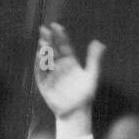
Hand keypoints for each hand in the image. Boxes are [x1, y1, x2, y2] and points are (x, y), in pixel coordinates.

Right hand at [34, 23, 104, 137]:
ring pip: (46, 60)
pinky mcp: (44, 84)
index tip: (56, 26)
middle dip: (48, 40)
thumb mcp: (92, 75)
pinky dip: (39, 65)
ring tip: (42, 42)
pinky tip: (39, 56)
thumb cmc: (86, 95)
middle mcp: (59, 66)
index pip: (64, 45)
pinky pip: (40, 73)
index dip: (60, 36)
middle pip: (53, 50)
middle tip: (44, 29)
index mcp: (70, 62)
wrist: (77, 112)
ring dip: (43, 51)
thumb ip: (94, 59)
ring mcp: (51, 75)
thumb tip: (99, 43)